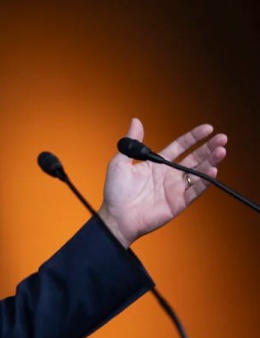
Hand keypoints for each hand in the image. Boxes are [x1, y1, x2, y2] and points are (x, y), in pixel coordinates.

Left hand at [98, 118, 227, 247]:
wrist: (116, 216)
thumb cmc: (116, 191)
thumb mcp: (120, 162)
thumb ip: (131, 142)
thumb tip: (136, 121)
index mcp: (157, 164)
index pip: (180, 146)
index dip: (194, 138)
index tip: (208, 128)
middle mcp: (169, 174)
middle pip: (194, 158)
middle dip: (208, 148)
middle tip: (222, 138)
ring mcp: (175, 189)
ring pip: (198, 173)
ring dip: (211, 162)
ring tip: (221, 151)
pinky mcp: (178, 203)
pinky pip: (194, 191)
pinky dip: (204, 182)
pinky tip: (212, 171)